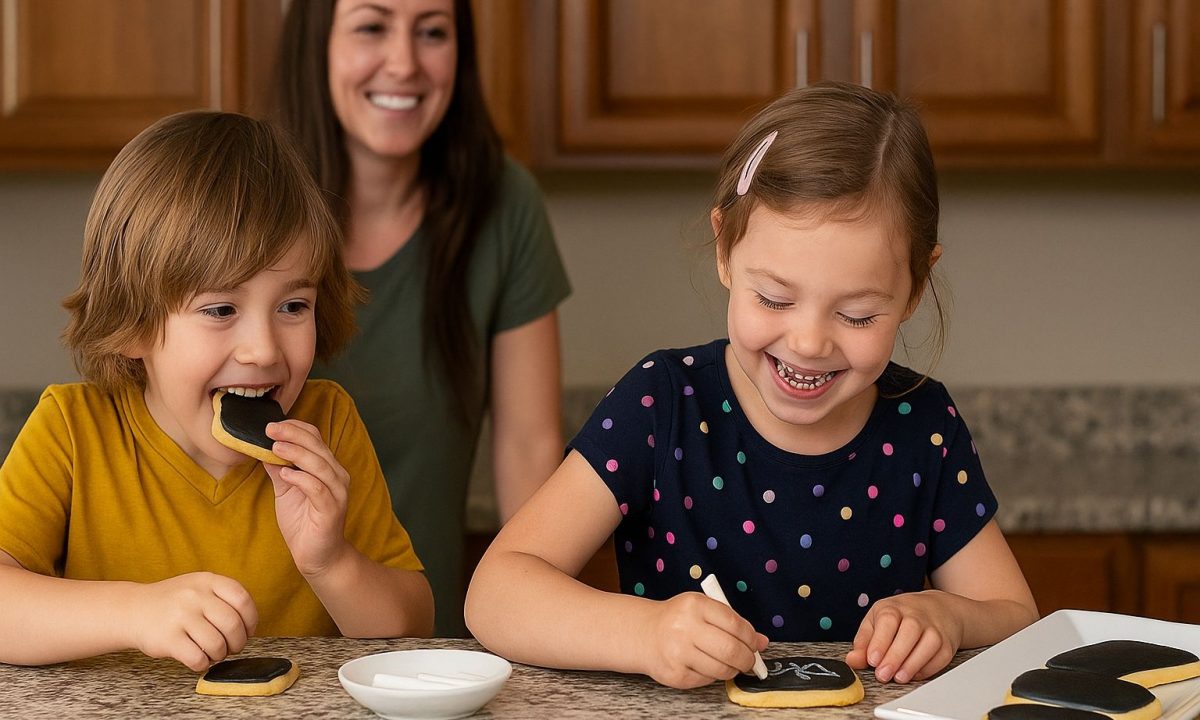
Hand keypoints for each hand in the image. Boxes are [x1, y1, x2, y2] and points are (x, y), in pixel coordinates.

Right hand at [127, 572, 256, 671]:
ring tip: (214, 653)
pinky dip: (204, 664)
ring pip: (217, 644)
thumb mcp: (198, 587)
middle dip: (238, 642)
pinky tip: (199, 660)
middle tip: (232, 647)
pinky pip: (198, 658)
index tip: (249, 630)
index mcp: (207, 581)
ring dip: (220, 654)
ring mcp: (180, 616)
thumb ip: (223, 597)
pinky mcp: (168, 639)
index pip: (242, 599)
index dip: (251, 619)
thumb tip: (250, 625)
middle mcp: (194, 596)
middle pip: (233, 624)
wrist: (132, 610)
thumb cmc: (173, 602)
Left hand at [264, 420, 350, 575]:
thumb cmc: (304, 523)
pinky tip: (284, 474)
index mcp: (327, 467)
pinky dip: (301, 478)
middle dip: (292, 434)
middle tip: (269, 429)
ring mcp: (337, 492)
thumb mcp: (285, 491)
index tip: (271, 424)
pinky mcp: (332, 510)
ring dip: (296, 453)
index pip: (315, 438)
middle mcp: (336, 476)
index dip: (295, 428)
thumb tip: (261, 449)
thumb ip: (278, 469)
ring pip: (319, 464)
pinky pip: (318, 489)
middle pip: (317, 446)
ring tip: (275, 447)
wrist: (318, 556)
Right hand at [640, 592, 768, 688]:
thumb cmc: (678, 620)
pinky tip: (707, 665)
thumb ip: (732, 622)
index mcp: (695, 605)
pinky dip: (713, 676)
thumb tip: (761, 641)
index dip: (751, 638)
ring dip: (732, 670)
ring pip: (722, 669)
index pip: (735, 624)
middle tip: (749, 660)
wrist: (644, 633)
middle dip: (747, 659)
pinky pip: (707, 680)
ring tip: (729, 664)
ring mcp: (678, 652)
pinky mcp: (675, 674)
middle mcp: (684, 627)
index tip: (755, 643)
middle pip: (731, 650)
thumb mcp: (703, 609)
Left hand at [846, 589, 963, 683]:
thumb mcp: (876, 621)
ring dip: (913, 663)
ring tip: (898, 677)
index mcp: (894, 608)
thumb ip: (863, 642)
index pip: (887, 620)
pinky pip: (941, 657)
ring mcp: (934, 628)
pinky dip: (928, 668)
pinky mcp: (947, 643)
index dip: (879, 641)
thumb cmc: (901, 616)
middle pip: (909, 632)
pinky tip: (914, 675)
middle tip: (882, 675)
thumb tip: (852, 660)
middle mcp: (916, 615)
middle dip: (895, 656)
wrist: (938, 609)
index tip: (872, 660)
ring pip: (928, 644)